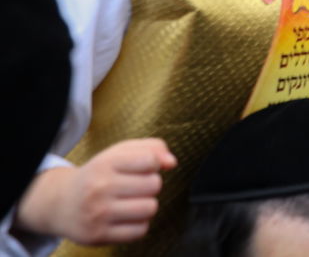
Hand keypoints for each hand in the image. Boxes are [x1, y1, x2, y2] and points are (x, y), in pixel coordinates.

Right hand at [15, 138, 175, 243]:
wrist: (61, 203)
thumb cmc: (99, 175)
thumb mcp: (120, 153)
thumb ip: (151, 148)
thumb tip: (172, 162)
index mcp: (105, 163)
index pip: (150, 160)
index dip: (153, 164)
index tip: (143, 167)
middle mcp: (100, 188)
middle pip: (154, 185)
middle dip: (150, 185)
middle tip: (134, 187)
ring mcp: (98, 213)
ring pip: (150, 208)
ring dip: (147, 205)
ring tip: (133, 202)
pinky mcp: (99, 235)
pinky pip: (140, 230)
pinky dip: (139, 224)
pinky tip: (126, 218)